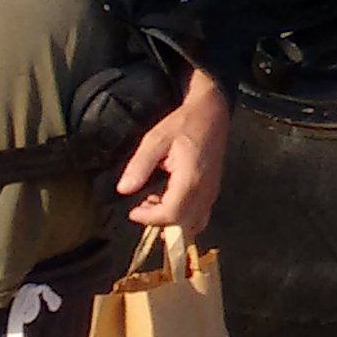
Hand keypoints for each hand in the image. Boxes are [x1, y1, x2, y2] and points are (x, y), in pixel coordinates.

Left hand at [117, 68, 230, 234]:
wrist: (212, 113)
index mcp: (191, 178)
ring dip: (171, 221)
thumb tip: (123, 190)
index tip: (132, 211)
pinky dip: (183, 218)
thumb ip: (140, 165)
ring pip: (194, 223)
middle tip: (140, 207)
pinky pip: (201, 216)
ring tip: (152, 204)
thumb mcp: (156, 139)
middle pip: (183, 224)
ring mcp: (212, 192)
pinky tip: (168, 201)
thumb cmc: (184, 123)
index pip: (171, 214)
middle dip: (159, 221)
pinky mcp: (213, 191)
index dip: (150, 218)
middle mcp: (206, 190)